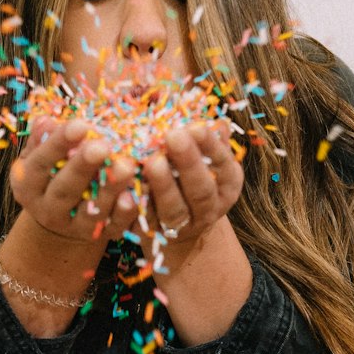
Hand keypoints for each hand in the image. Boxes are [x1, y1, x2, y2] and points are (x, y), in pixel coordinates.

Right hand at [10, 118, 138, 243]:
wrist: (60, 218)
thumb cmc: (51, 174)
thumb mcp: (39, 157)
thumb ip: (42, 140)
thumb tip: (46, 120)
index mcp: (28, 185)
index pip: (40, 163)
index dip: (58, 144)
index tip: (79, 124)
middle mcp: (47, 210)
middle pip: (64, 189)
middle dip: (83, 167)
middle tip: (102, 146)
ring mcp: (73, 227)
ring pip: (91, 211)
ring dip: (110, 189)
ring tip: (126, 166)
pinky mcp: (98, 236)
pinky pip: (113, 226)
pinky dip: (124, 212)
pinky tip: (133, 196)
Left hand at [140, 120, 242, 248]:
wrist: (183, 225)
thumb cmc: (191, 175)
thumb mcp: (205, 155)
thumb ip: (205, 136)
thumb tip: (212, 115)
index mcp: (227, 183)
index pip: (223, 164)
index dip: (211, 146)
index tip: (196, 126)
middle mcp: (210, 208)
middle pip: (201, 189)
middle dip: (188, 163)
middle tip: (172, 136)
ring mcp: (185, 227)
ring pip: (175, 210)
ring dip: (163, 186)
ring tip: (152, 162)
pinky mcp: (158, 237)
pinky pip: (146, 224)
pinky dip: (136, 209)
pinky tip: (126, 191)